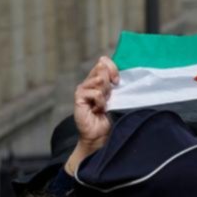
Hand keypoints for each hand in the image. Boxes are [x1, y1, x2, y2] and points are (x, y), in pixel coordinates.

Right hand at [65, 56, 118, 174]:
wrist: (99, 134)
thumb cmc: (108, 116)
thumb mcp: (114, 95)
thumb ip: (110, 80)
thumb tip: (104, 62)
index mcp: (97, 80)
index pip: (103, 62)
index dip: (112, 68)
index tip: (117, 81)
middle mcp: (88, 83)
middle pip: (101, 69)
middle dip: (110, 84)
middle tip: (109, 98)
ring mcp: (82, 90)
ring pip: (99, 80)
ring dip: (105, 94)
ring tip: (102, 105)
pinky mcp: (78, 98)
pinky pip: (95, 93)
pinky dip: (100, 102)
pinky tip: (97, 110)